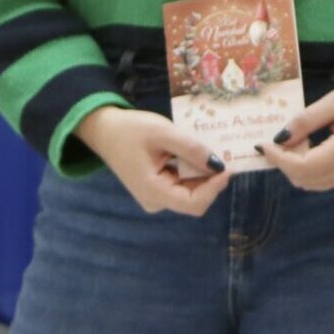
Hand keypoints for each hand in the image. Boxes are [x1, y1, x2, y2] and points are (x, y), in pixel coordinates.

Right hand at [79, 107, 230, 216]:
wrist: (105, 130)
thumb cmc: (129, 130)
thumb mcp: (162, 132)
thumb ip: (190, 148)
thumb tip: (219, 164)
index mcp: (154, 192)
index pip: (195, 204)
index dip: (215, 187)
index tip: (228, 166)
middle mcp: (157, 201)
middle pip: (196, 196)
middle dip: (211, 175)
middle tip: (223, 150)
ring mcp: (158, 195)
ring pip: (192, 188)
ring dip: (203, 169)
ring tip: (208, 146)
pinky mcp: (160, 187)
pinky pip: (184, 182)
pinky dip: (193, 167)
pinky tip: (194, 150)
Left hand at [260, 80, 333, 191]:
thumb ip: (306, 120)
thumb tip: (279, 137)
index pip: (301, 167)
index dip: (278, 158)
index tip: (263, 143)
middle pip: (304, 180)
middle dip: (284, 164)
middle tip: (276, 141)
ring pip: (312, 184)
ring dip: (295, 168)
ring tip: (292, 143)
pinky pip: (324, 180)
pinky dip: (308, 170)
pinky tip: (307, 149)